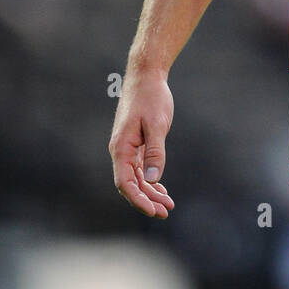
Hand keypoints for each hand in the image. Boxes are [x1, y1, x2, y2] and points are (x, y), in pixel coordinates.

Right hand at [108, 67, 175, 218]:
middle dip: (147, 200)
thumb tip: (153, 179)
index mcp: (121, 147)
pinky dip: (150, 179)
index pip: (125, 183)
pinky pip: (140, 168)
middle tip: (166, 212)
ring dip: (150, 192)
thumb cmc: (151, 97)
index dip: (138, 199)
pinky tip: (161, 189)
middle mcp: (120, 150)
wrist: (146, 76)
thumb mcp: (157, 124)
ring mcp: (127, 148)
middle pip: (130, 184)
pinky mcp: (136, 143)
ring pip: (136, 178)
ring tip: (168, 205)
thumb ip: (155, 152)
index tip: (153, 211)